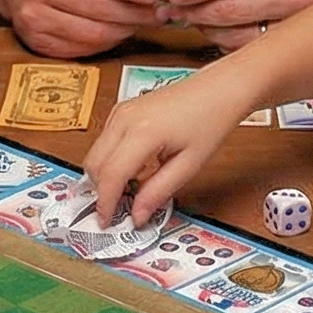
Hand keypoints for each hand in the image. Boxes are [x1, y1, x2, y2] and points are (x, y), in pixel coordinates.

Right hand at [0, 0, 159, 57]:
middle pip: (96, 6)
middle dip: (134, 12)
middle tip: (159, 13)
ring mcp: (31, 16)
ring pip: (92, 32)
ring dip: (124, 30)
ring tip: (143, 22)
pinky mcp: (35, 41)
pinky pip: (81, 48)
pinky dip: (107, 42)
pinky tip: (119, 31)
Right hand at [83, 63, 249, 226]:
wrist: (217, 90)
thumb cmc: (209, 122)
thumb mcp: (189, 166)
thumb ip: (158, 192)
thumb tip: (137, 216)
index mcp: (142, 132)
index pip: (110, 176)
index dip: (105, 204)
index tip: (106, 223)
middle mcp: (123, 118)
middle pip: (94, 165)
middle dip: (101, 191)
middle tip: (119, 210)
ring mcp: (120, 111)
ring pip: (96, 153)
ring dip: (106, 176)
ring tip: (130, 191)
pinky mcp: (121, 110)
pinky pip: (104, 141)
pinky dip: (111, 160)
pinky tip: (134, 170)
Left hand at [162, 0, 312, 47]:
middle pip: (231, 10)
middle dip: (195, 11)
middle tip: (173, 11)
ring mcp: (302, 25)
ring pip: (239, 37)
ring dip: (208, 30)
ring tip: (192, 21)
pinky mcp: (301, 46)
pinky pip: (254, 50)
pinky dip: (229, 43)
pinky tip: (219, 34)